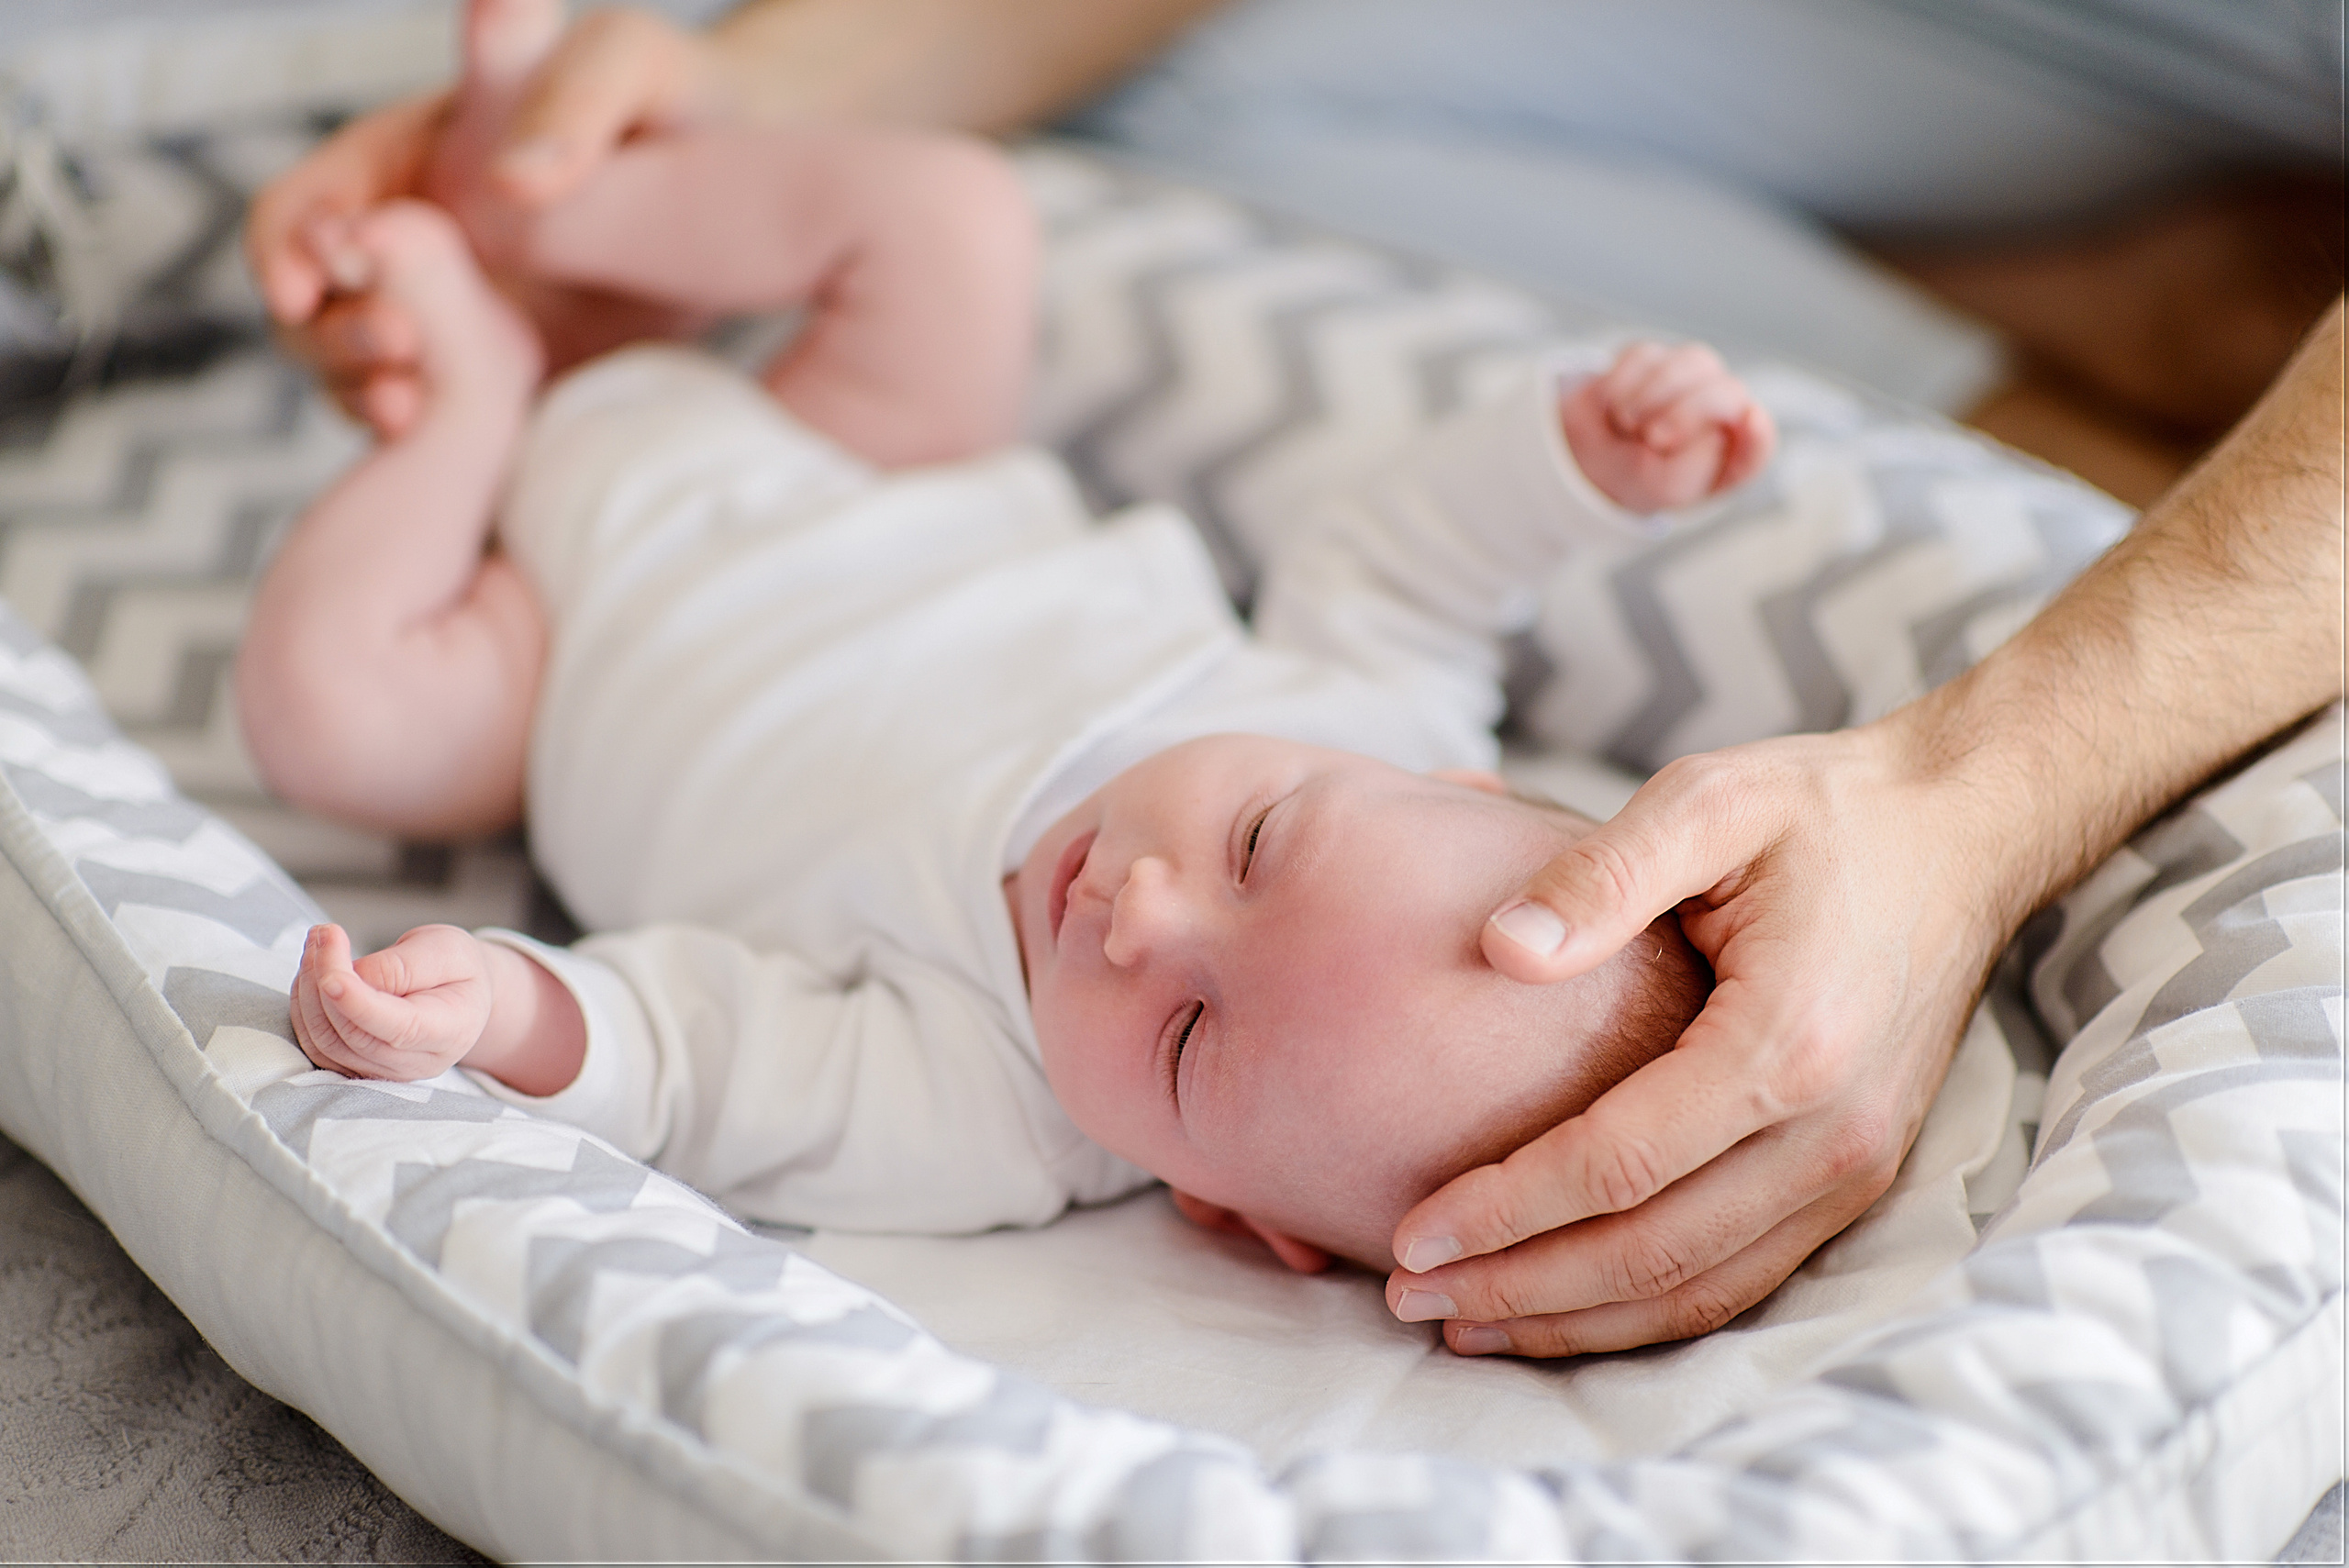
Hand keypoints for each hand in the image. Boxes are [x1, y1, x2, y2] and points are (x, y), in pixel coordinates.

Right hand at [243, 2, 722, 434]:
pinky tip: (446, 446)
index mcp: (407, 159)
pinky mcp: (492, 386)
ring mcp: (447, 321)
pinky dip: (424, 439)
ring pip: (356, 372)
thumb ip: (567, 92)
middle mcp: (409, 245)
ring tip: (409, 409)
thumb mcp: (631, 68)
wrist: (759, 197)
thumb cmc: (682, 104)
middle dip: (327, 331)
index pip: (303, 205)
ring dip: (363, 391)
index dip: (287, 245)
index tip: (309, 282)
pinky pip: (431, 424)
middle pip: (308, 303)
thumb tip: (507, 179)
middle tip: (396, 345)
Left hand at [291, 923, 495, 1081]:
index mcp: (450, 1031)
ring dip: (308, 991)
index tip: (330, 975)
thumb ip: (404, 966)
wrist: (459, 995)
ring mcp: (384, 1071)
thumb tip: (354, 976)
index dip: (359, 1005)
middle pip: (354, 1034)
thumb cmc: (457, 969)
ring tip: (317, 945)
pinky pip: (316, 1045)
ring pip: (326, 1042)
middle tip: (324, 933)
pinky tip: (313, 973)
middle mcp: (416, 1062)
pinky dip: (304, 1006)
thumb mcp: (447, 950)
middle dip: (326, 980)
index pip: (399, 1028)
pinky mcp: (356, 1067)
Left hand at [1385, 711, 2000, 1354]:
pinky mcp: (1855, 1180)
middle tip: (1408, 1298)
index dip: (1506, 1209)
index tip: (1411, 1233)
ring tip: (1465, 1324)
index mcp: (1785, 1043)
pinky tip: (1563, 1308)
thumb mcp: (1708, 799)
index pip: (1619, 1165)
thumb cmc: (1821, 810)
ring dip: (1576, 1321)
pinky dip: (1645, 1310)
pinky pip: (1741, 1280)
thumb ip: (1600, 872)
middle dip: (1521, 1288)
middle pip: (1651, 1255)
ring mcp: (1853, 1169)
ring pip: (1699, 1291)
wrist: (1962, 836)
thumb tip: (1498, 947)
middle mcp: (1830, 1132)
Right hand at [1559, 341, 1775, 513]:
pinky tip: (1615, 407)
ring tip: (1627, 424)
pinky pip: (1645, 356)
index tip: (1750, 419)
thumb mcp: (1664, 490)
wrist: (1597, 460)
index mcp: (1735, 451)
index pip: (1760, 442)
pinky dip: (1623, 383)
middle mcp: (1723, 407)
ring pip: (1690, 363)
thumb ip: (1692, 468)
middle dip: (1689, 412)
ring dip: (1651, 395)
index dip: (1758, 432)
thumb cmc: (1643, 478)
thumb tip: (1710, 431)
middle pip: (1727, 391)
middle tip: (1652, 438)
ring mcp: (1693, 377)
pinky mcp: (1656, 357)